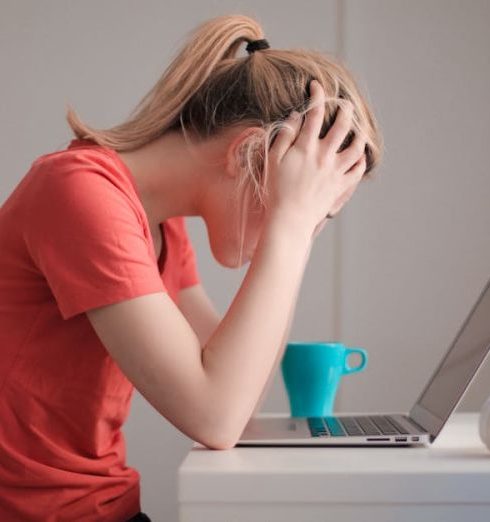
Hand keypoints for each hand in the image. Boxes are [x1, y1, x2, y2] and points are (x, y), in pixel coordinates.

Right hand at [264, 79, 366, 234]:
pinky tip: (359, 155)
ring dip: (359, 133)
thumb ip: (285, 136)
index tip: (316, 86)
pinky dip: (361, 160)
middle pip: (342, 125)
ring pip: (356, 146)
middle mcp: (324, 156)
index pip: (315, 113)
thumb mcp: (273, 161)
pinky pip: (358, 170)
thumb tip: (297, 117)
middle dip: (345, 109)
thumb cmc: (276, 191)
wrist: (290, 219)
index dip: (317, 95)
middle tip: (344, 103)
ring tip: (358, 128)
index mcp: (306, 147)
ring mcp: (335, 171)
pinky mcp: (340, 186)